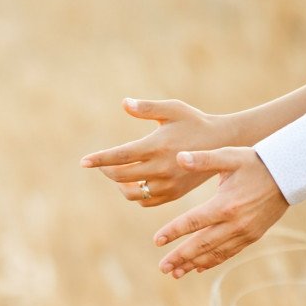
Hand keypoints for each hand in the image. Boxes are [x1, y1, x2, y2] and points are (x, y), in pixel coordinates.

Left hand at [81, 99, 239, 206]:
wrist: (222, 144)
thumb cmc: (194, 122)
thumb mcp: (172, 109)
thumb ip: (146, 108)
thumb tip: (124, 103)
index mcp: (157, 146)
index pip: (119, 156)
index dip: (99, 160)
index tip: (83, 162)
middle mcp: (161, 168)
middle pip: (121, 177)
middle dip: (106, 171)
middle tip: (103, 165)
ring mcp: (168, 184)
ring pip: (132, 193)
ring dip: (120, 185)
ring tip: (118, 175)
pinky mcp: (173, 194)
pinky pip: (146, 202)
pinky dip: (136, 195)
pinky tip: (135, 183)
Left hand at [154, 147, 288, 277]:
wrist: (289, 175)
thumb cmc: (255, 162)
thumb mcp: (230, 156)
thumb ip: (203, 159)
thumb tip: (179, 157)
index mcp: (226, 204)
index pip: (193, 221)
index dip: (173, 231)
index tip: (156, 240)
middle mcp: (235, 223)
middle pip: (202, 243)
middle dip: (180, 256)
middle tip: (162, 267)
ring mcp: (245, 232)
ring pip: (215, 252)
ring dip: (193, 263)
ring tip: (175, 273)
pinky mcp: (252, 237)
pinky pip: (229, 252)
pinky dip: (213, 261)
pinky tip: (198, 268)